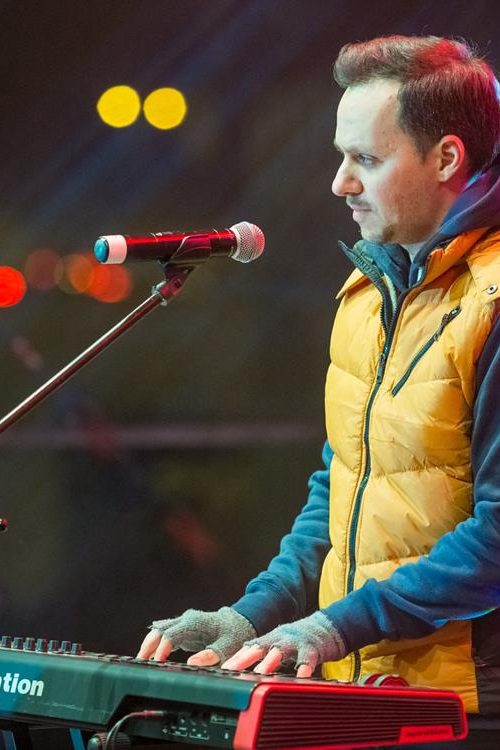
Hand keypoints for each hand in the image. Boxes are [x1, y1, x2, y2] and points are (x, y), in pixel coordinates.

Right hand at [137, 607, 255, 665]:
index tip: (156, 665)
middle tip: (139, 664)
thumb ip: (210, 655)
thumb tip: (191, 662)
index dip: (161, 651)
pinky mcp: (183, 629)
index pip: (170, 636)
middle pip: (160, 631)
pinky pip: (165, 635)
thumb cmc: (233, 636)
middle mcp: (186, 619)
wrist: (238, 623)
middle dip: (148, 647)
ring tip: (140, 663)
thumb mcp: (226, 648)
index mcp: (194, 623)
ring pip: (159, 631)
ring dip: (149, 645)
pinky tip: (150, 658)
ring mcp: (183, 622)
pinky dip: (156, 645)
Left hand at [221, 611, 345, 677]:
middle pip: (259, 647)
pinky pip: (307, 659)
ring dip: (269, 662)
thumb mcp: (279, 644)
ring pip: (280, 651)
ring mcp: (295, 642)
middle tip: (230, 670)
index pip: (248, 648)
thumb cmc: (299, 640)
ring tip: (259, 672)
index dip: (234, 658)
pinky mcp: (313, 648)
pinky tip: (300, 677)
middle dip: (244, 659)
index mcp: (270, 639)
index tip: (220, 669)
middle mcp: (280, 638)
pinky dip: (303, 668)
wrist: (328, 626)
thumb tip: (241, 666)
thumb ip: (263, 654)